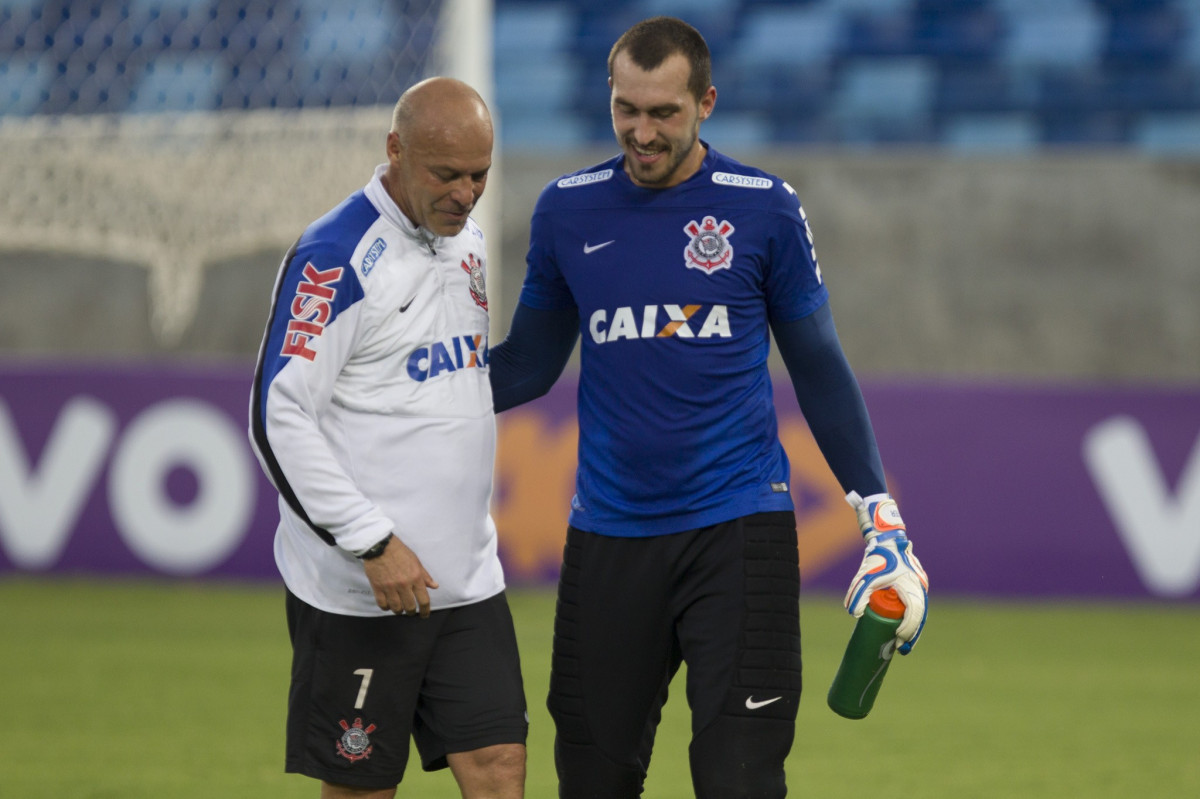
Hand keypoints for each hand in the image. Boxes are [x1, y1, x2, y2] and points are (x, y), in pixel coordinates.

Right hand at [361, 535, 438, 617]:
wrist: (380, 546)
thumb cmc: (399, 552)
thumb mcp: (416, 561)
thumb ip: (425, 576)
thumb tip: (435, 586)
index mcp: (415, 577)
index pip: (424, 600)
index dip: (425, 611)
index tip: (424, 615)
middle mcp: (404, 584)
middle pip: (410, 607)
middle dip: (411, 612)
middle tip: (410, 611)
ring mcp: (390, 587)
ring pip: (396, 608)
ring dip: (399, 610)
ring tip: (399, 608)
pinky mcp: (377, 587)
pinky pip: (382, 604)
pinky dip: (386, 607)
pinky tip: (388, 605)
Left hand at [843, 491, 928, 653]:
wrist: (886, 540)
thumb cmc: (877, 557)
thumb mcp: (865, 576)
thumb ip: (858, 594)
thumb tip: (856, 615)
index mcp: (911, 585)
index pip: (915, 612)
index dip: (909, 628)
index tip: (899, 639)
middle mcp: (919, 587)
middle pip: (920, 617)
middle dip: (912, 634)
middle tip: (901, 649)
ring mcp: (919, 587)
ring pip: (920, 613)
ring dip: (913, 628)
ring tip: (902, 644)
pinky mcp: (915, 586)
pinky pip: (916, 606)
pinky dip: (912, 619)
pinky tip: (903, 628)